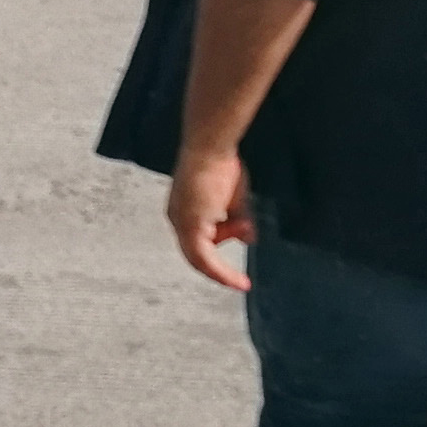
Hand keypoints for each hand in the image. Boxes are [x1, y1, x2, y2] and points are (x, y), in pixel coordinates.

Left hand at [166, 148, 254, 291]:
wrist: (211, 146)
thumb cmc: (221, 163)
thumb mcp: (234, 198)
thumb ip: (238, 220)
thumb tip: (249, 239)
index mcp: (183, 210)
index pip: (198, 239)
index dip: (219, 247)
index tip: (235, 261)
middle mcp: (177, 218)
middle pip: (197, 253)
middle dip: (221, 262)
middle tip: (240, 273)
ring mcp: (181, 223)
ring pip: (199, 260)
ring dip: (222, 269)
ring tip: (240, 276)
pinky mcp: (189, 225)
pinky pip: (204, 259)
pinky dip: (219, 272)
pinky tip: (236, 280)